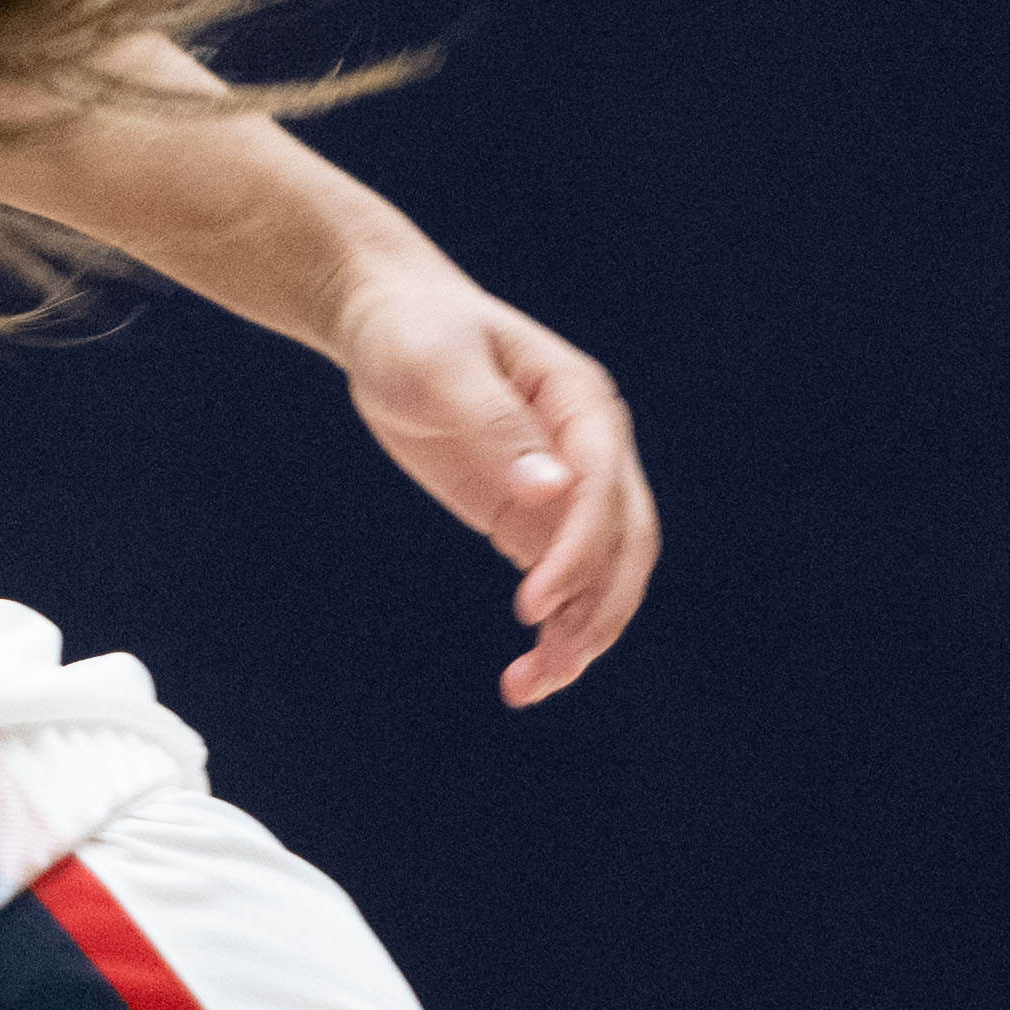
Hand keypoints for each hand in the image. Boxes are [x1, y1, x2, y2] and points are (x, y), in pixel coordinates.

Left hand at [321, 257, 656, 705]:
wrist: (385, 322)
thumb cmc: (413, 331)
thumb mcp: (441, 368)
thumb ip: (495, 425)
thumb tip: (549, 489)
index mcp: (581, 404)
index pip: (603, 488)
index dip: (577, 550)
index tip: (531, 604)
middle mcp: (589, 450)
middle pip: (624, 542)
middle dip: (597, 609)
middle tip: (549, 668)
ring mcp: (562, 487)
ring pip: (600, 574)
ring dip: (580, 633)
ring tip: (530, 687)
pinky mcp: (526, 515)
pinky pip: (560, 580)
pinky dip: (553, 627)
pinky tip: (524, 672)